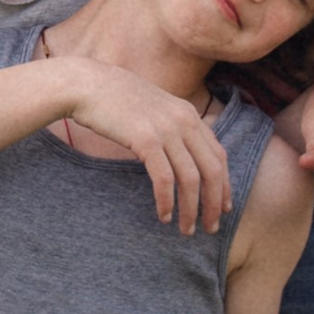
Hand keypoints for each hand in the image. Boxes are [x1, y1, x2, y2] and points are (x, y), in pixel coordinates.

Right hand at [59, 58, 235, 228]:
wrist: (88, 84)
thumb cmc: (116, 99)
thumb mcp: (155, 108)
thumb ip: (172, 126)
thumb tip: (183, 155)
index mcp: (189, 113)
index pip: (219, 155)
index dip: (225, 184)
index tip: (224, 207)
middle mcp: (184, 120)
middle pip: (212, 170)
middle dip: (214, 203)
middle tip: (210, 228)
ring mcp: (166, 129)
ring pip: (191, 178)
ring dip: (191, 209)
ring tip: (186, 229)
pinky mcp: (146, 139)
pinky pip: (164, 179)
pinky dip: (167, 201)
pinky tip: (164, 216)